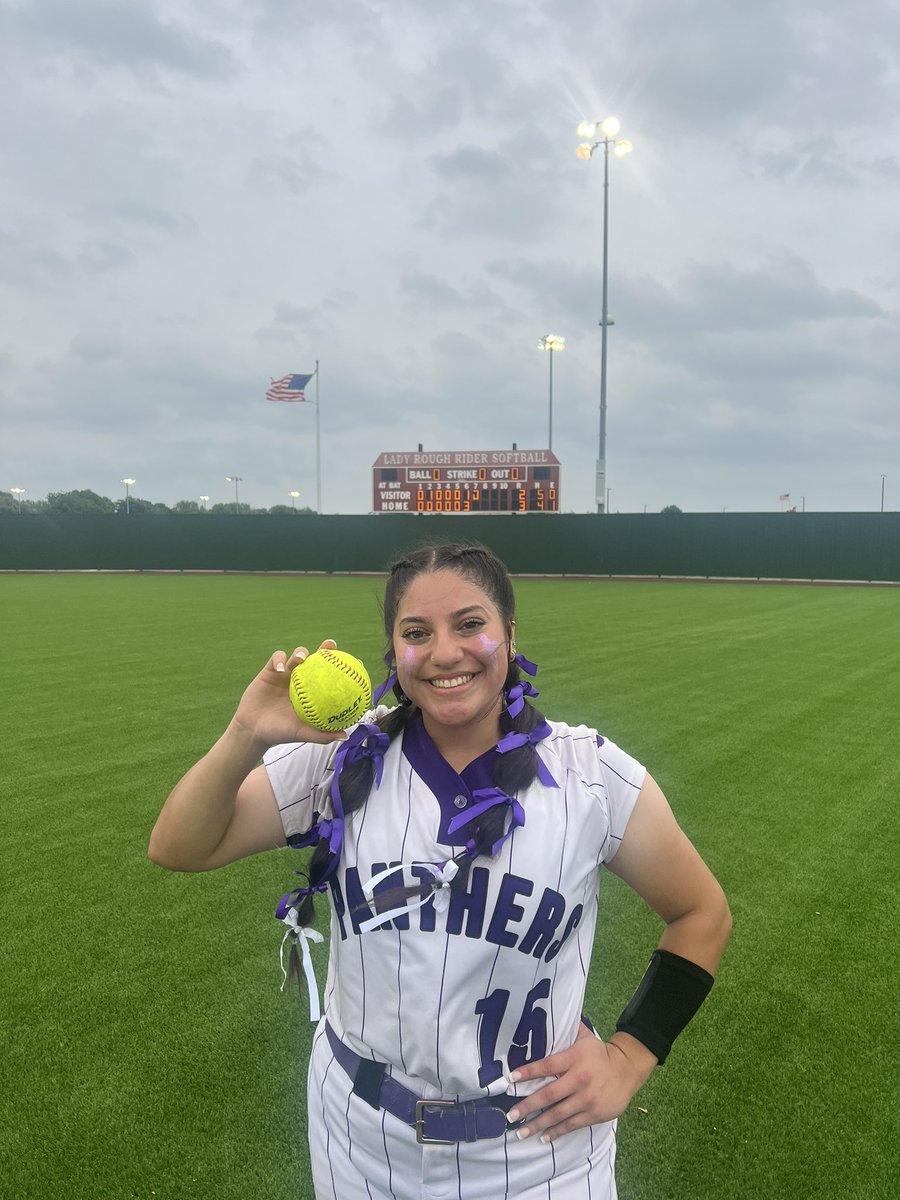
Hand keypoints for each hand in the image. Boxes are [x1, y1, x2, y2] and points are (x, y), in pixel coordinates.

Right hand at [230, 639, 349, 748]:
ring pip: (296, 655)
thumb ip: (321, 735)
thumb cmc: (280, 732)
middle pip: (316, 659)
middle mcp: (302, 679)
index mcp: (313, 691)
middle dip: (326, 648)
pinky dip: (279, 660)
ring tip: (302, 658)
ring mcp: (286, 673)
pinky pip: (276, 659)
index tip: (356, 662)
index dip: (343, 667)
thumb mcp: (301, 733)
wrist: (253, 730)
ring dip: (300, 653)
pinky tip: (281, 668)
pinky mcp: (270, 670)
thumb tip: (344, 736)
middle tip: (331, 645)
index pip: (331, 675)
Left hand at [505, 1025, 656, 1143]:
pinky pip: (572, 1124)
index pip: (547, 1066)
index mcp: (574, 1058)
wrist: (627, 1069)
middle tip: (511, 1115)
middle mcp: (579, 1079)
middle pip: (549, 1094)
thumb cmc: (600, 1053)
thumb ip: (566, 1031)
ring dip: (538, 1124)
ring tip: (521, 1132)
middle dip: (528, 1105)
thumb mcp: (584, 1037)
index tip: (511, 1079)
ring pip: (558, 1114)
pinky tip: (543, 1136)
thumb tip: (545, 1016)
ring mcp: (587, 1099)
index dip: (529, 1072)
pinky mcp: (595, 1113)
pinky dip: (557, 1132)